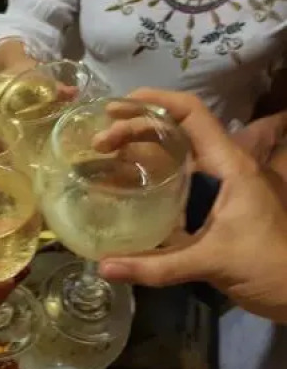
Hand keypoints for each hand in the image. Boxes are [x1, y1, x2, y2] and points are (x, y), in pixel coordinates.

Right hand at [99, 89, 286, 322]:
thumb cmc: (270, 267)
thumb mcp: (212, 264)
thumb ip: (157, 266)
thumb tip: (103, 267)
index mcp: (231, 166)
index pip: (192, 115)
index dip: (155, 101)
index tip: (117, 107)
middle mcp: (224, 166)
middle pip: (176, 130)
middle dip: (136, 128)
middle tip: (99, 142)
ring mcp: (219, 184)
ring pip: (175, 152)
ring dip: (140, 148)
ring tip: (103, 155)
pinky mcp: (214, 204)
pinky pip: (178, 177)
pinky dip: (149, 173)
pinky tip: (125, 183)